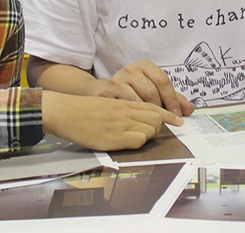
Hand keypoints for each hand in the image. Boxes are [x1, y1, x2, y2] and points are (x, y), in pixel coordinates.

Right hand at [42, 90, 182, 150]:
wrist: (65, 111)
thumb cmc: (83, 110)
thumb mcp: (108, 103)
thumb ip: (124, 108)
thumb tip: (140, 116)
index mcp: (124, 101)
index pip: (154, 106)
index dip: (168, 114)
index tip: (178, 120)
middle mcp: (126, 111)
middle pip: (156, 119)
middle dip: (158, 127)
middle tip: (150, 133)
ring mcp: (121, 124)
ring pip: (150, 130)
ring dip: (147, 136)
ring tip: (133, 138)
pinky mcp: (115, 137)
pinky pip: (138, 141)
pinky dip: (137, 144)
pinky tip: (126, 143)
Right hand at [94, 59, 194, 117]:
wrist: (100, 93)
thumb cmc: (129, 92)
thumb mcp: (150, 89)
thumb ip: (170, 98)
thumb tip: (189, 109)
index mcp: (144, 66)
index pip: (164, 81)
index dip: (173, 100)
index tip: (177, 115)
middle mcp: (131, 69)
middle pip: (153, 91)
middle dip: (160, 109)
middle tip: (164, 121)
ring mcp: (118, 79)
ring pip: (140, 100)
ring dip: (147, 113)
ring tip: (149, 120)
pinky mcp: (108, 90)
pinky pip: (126, 105)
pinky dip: (134, 114)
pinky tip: (135, 119)